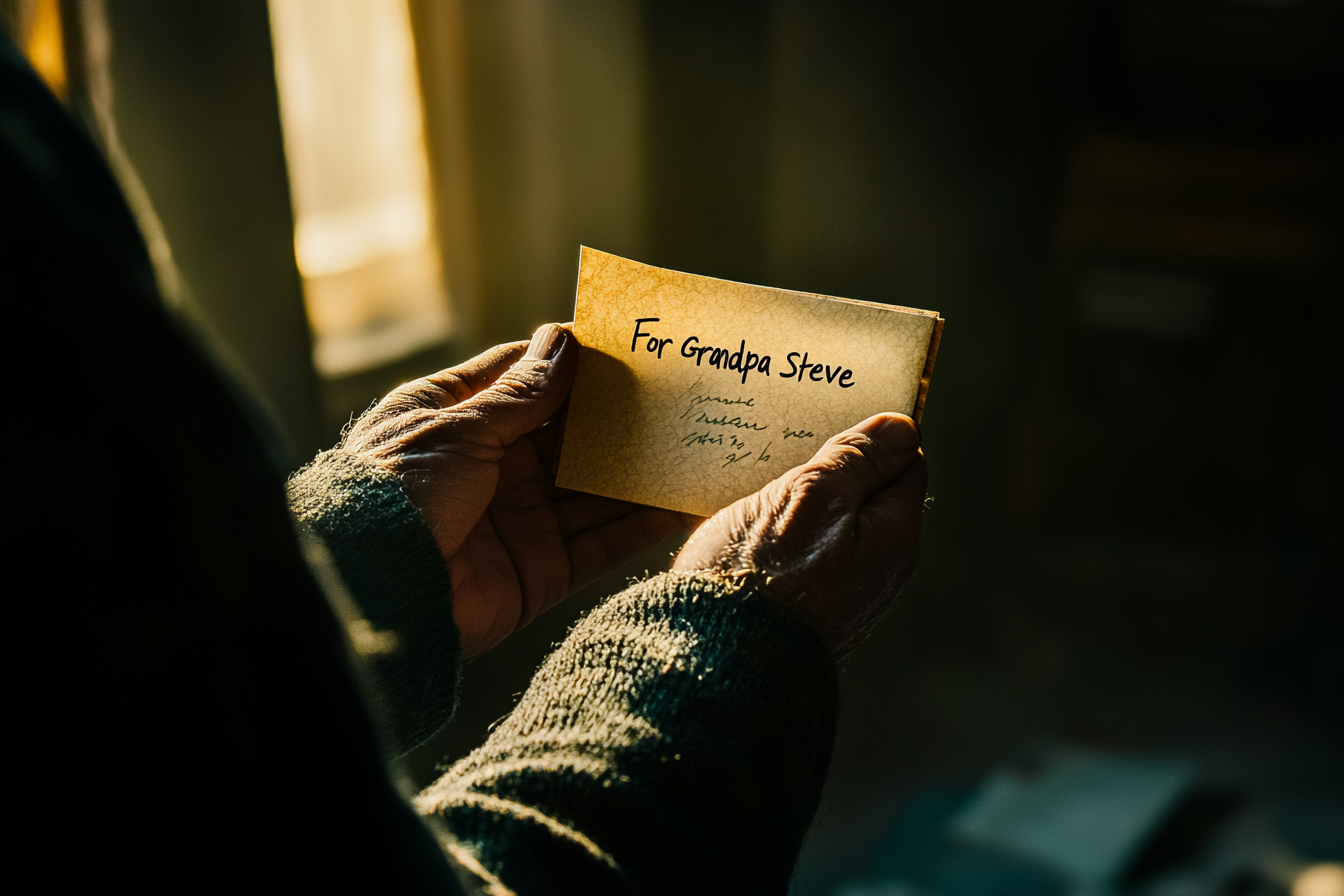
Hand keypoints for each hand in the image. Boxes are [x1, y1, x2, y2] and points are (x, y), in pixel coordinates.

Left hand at [342, 324, 692, 657]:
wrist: (374, 591)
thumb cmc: (398, 491)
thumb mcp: (459, 427)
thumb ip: (522, 393)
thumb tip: (566, 340)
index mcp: (454, 419)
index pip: (524, 378)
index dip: (573, 361)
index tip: (628, 345)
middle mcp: (489, 467)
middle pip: (568, 434)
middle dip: (619, 417)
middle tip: (679, 395)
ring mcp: (517, 519)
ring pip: (594, 489)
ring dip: (641, 471)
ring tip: (697, 445)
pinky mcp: (540, 571)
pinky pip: (600, 543)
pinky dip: (642, 526)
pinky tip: (684, 502)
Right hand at [671, 413, 925, 658]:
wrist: (712, 666)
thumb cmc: (760, 577)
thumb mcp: (810, 496)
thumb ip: (857, 460)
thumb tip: (903, 428)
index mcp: (894, 538)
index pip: (905, 464)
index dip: (871, 438)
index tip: (828, 421)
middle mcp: (879, 571)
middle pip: (867, 497)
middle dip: (832, 470)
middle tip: (784, 450)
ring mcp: (843, 596)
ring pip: (831, 527)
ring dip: (800, 503)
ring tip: (758, 489)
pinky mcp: (806, 612)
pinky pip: (805, 557)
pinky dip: (783, 536)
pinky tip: (749, 532)